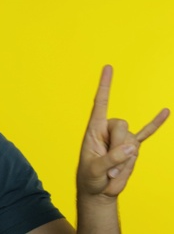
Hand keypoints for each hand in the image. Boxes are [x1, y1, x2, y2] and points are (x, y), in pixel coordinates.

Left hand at [77, 65, 168, 198]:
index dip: (105, 85)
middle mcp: (108, 130)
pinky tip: (165, 112)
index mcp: (94, 129)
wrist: (99, 190)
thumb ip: (111, 159)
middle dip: (118, 148)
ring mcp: (122, 138)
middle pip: (122, 126)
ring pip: (133, 140)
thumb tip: (131, 147)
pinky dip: (155, 124)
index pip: (100, 103)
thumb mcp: (94, 170)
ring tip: (113, 170)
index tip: (108, 67)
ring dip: (125, 160)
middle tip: (107, 166)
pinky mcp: (132, 148)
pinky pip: (147, 133)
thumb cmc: (90, 178)